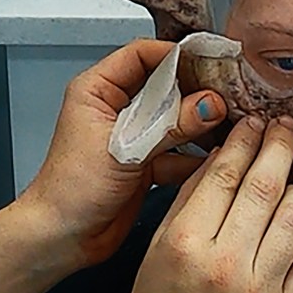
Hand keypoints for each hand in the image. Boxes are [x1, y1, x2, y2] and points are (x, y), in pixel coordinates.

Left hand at [20, 39, 228, 270]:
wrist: (62, 237)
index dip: (177, 55)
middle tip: (229, 94)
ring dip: (201, 125)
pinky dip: (196, 157)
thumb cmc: (69, 190)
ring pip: (176, 120)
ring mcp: (133, 137)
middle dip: (198, 91)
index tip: (210, 60)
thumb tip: (210, 104)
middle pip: (166, 86)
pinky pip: (179, 152)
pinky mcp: (146, 164)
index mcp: (97, 90)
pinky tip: (217, 158)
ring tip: (230, 124)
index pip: (142, 55)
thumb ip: (170, 125)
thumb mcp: (125, 150)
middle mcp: (116, 109)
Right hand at [113, 117, 292, 292]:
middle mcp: (227, 264)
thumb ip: (189, 202)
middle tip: (287, 127)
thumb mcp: (157, 251)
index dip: (243, 141)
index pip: (223, 175)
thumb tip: (222, 156)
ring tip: (288, 184)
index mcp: (186, 244)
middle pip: (265, 187)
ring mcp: (263, 289)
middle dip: (279, 147)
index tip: (254, 122)